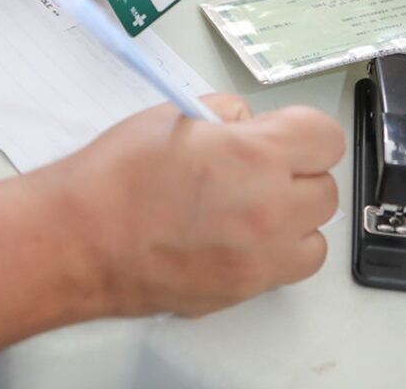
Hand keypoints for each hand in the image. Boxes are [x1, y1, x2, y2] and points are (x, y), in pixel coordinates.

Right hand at [46, 95, 343, 318]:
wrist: (80, 239)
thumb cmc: (115, 178)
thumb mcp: (174, 115)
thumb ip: (226, 115)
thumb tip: (250, 124)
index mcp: (255, 156)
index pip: (325, 137)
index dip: (301, 129)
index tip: (281, 132)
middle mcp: (270, 210)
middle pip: (326, 187)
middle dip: (297, 171)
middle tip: (258, 167)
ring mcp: (261, 257)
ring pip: (315, 233)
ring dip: (294, 216)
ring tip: (251, 206)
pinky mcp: (244, 289)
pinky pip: (288, 267)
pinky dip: (276, 251)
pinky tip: (239, 236)